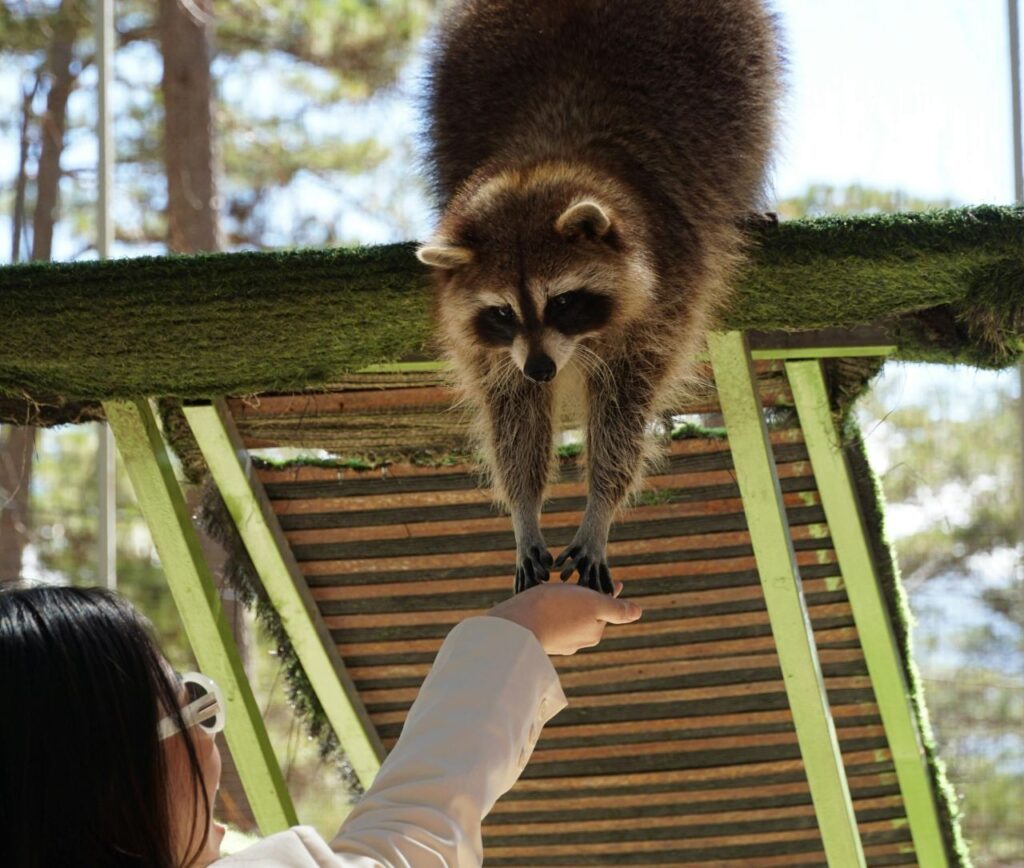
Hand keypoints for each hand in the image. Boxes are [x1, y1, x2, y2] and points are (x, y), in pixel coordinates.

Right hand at [486, 581, 641, 655]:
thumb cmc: (557, 608)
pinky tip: (540, 600)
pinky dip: (549, 609)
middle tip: (574, 580)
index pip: (604, 607)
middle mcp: (577, 641)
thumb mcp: (594, 603)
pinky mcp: (538, 639)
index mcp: (594, 632)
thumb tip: (638, 612)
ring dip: (565, 603)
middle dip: (584, 598)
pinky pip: (549, 620)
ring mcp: (557, 642)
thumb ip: (617, 609)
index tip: (604, 578)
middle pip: (585, 613)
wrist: (517, 624)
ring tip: (555, 588)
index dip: (604, 590)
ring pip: (567, 616)